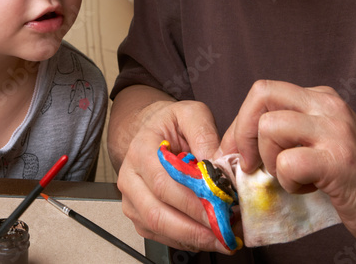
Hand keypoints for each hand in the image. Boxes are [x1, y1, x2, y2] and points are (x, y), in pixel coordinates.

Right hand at [114, 97, 232, 252]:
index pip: (164, 184)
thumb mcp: (192, 114)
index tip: (221, 210)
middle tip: (225, 233)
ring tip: (223, 236)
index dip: (193, 202)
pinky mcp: (139, 216)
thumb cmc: (173, 125)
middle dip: (195, 228)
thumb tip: (216, 164)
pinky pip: (160, 237)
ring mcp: (131, 199)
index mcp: (141, 150)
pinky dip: (186, 241)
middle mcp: (130, 177)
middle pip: (158, 213)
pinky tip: (208, 235)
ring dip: (193, 238)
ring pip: (158, 229)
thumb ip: (204, 134)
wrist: (155, 130)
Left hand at [216, 80, 355, 255]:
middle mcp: (329, 108)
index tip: (239, 152)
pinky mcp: (339, 163)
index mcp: (322, 100)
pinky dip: (287, 181)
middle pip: (261, 93)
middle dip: (243, 132)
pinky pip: (287, 162)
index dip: (242, 121)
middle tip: (250, 164)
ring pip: (270, 126)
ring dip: (269, 159)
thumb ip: (291, 134)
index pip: (264, 91)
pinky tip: (307, 189)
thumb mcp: (324, 143)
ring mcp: (335, 133)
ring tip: (291, 177)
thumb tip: (240, 145)